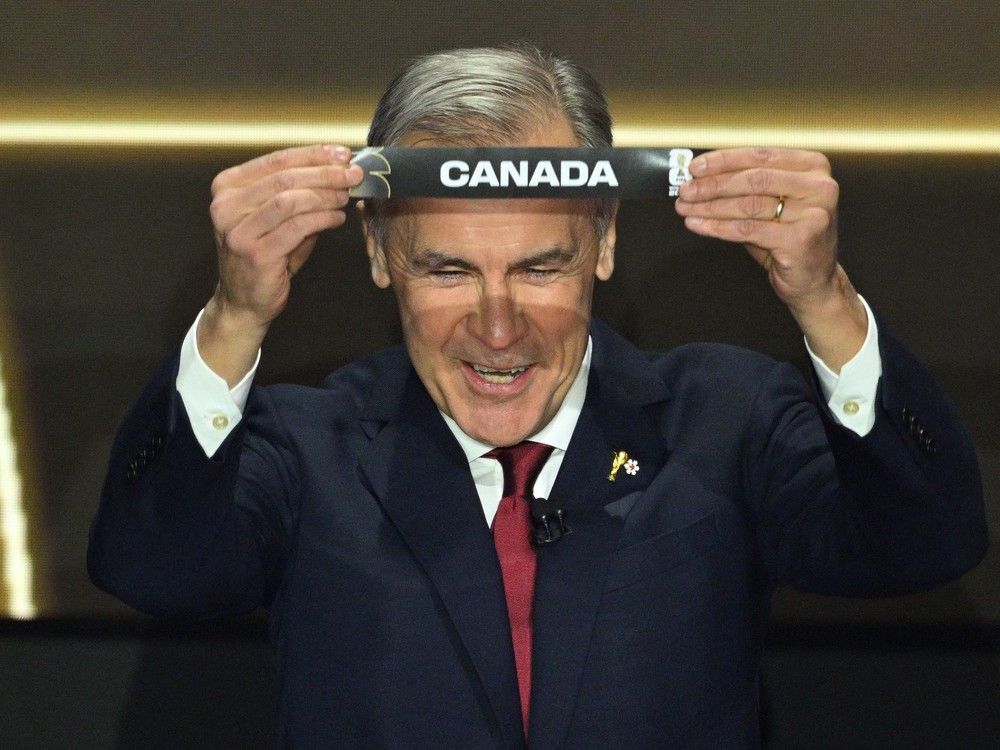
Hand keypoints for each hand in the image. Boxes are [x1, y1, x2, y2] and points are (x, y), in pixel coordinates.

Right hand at [198, 144, 363, 384]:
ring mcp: (238, 231)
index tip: (342, 153)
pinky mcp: (255, 254)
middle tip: (354, 174)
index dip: (313, 154)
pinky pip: (297, 227)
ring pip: (290, 200)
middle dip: (325, 173)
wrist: (243, 301)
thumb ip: (298, 193)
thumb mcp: (275, 217)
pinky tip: (337, 219)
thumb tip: (338, 170)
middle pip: (285, 178)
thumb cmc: (264, 255)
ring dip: (325, 195)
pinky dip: (323, 219)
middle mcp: (225, 206)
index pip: (275, 160)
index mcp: (227, 187)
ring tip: (346, 196)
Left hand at [674, 147, 866, 370]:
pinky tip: (699, 226)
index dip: (723, 160)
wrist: (815, 281)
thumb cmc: (790, 240)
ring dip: (711, 206)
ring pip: (749, 204)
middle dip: (713, 185)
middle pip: (753, 179)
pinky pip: (748, 229)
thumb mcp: (772, 206)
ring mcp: (813, 212)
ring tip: (686, 208)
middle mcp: (818, 186)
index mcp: (812, 166)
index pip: (760, 155)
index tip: (696, 167)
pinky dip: (718, 227)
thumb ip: (746, 188)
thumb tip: (702, 179)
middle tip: (686, 190)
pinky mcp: (801, 238)